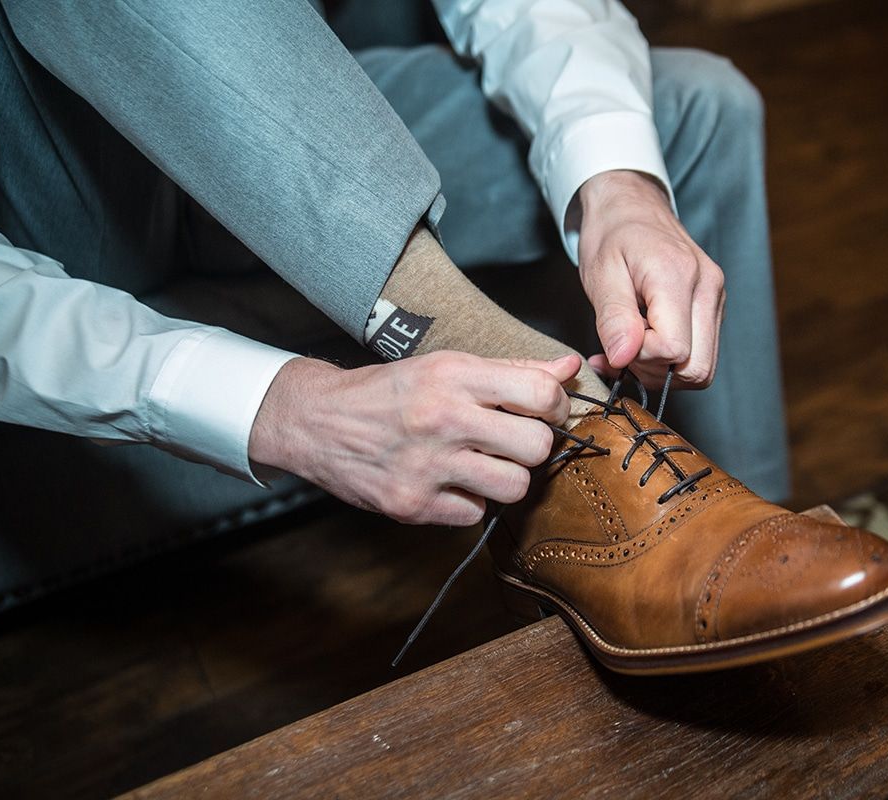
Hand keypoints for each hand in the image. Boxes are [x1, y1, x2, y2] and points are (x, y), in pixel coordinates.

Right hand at [249, 352, 579, 525]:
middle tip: (514, 441)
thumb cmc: (391, 391)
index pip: (542, 392)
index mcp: (455, 376)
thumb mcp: (447, 366)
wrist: (317, 421)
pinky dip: (469, 502)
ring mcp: (427, 466)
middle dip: (533, 446)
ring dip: (506, 478)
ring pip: (514, 486)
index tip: (546, 411)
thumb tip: (570, 367)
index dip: (556, 406)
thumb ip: (512, 369)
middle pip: (537, 446)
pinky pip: (475, 514)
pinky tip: (449, 483)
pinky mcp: (412, 503)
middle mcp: (443, 419)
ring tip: (483, 464)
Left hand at [577, 170, 724, 388]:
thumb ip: (613, 318)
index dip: (642, 358)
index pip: (674, 350)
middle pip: (697, 368)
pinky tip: (644, 343)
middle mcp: (708, 288)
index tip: (617, 341)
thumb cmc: (613, 234)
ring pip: (702, 367)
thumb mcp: (601, 274)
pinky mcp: (713, 307)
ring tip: (630, 345)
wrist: (632, 205)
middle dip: (655, 371)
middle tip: (623, 350)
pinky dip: (671, 360)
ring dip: (663, 369)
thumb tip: (623, 358)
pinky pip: (700, 352)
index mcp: (679, 275)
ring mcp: (715, 298)